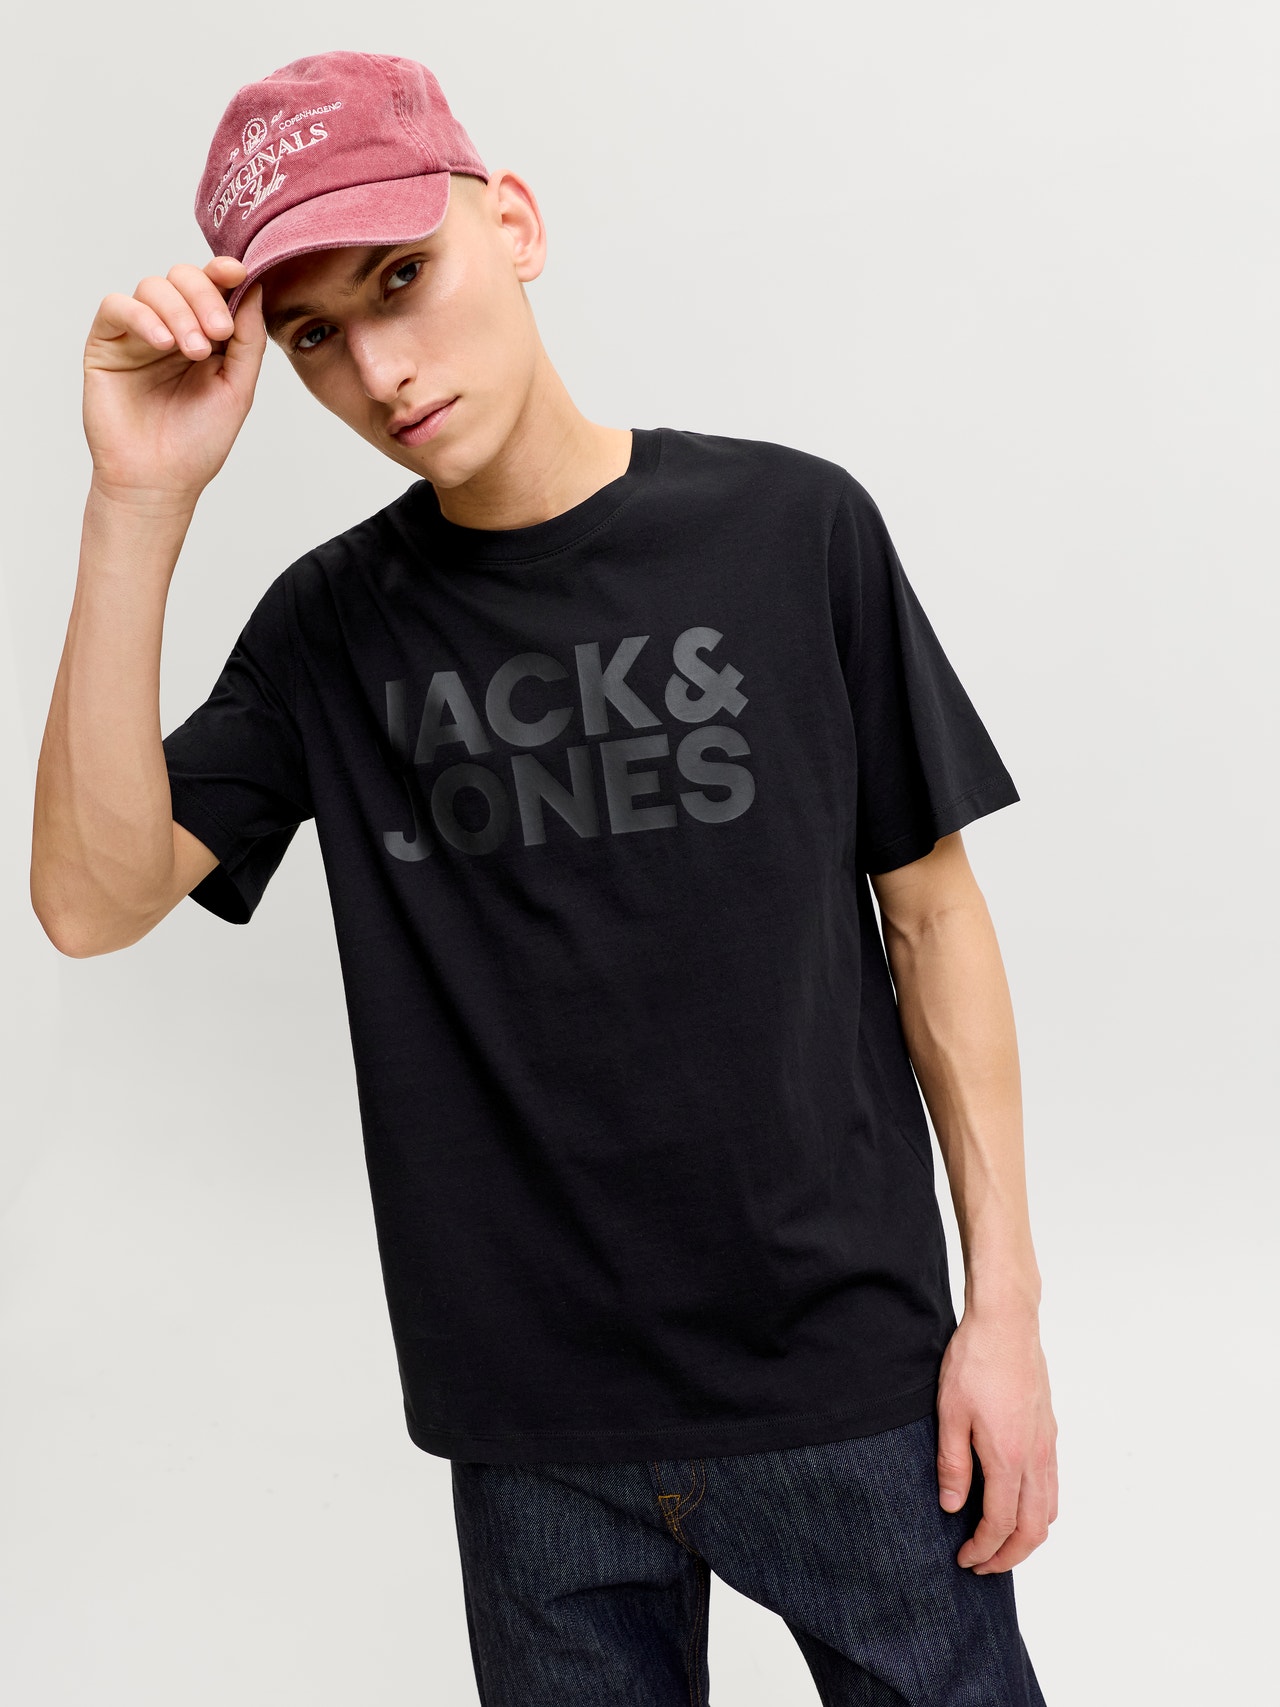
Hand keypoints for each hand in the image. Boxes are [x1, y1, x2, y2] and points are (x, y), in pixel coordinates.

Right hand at [83, 256, 266, 508]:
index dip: (223, 273)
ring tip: (191, 352)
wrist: (160, 482)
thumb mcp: (238, 389)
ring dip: (177, 311)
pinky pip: (116, 307)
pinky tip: (161, 342)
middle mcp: (171, 328)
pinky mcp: (105, 344)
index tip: (237, 273)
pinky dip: (141, 315)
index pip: (212, 288)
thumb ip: (248, 340)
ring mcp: (137, 334)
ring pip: (152, 287)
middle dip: (204, 296)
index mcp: (205, 335)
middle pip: (182, 278)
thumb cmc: (198, 443)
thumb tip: (253, 288)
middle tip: (217, 333)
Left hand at [935, 1304, 1057, 1573]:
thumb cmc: (975, 1361)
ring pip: (1049, 1510)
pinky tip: (1018, 1505)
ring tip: (1000, 1544)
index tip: (964, 1559)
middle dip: (1009, 1556)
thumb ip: (952, 1464)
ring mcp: (1047, 1445)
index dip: (983, 1549)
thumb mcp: (949, 1413)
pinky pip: (1053, 1486)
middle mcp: (1035, 1457)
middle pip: (1034, 1529)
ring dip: (1028, 1537)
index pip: (1000, 1523)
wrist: (1007, 1322)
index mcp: (1008, 1457)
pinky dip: (1040, 1510)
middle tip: (983, 1566)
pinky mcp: (1049, 1432)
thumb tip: (951, 1507)